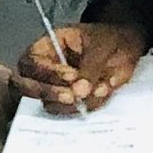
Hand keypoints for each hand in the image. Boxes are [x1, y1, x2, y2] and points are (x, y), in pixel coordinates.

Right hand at [14, 22, 145, 112]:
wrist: (127, 49)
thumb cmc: (109, 39)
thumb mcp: (102, 45)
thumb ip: (91, 66)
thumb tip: (79, 88)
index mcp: (47, 46)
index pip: (31, 62)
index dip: (48, 72)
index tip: (72, 76)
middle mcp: (45, 69)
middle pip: (25, 86)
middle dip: (48, 93)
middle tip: (72, 97)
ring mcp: (55, 88)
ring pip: (47, 104)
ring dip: (69, 105)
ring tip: (96, 92)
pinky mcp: (69, 103)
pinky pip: (67, 113)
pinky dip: (85, 108)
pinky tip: (101, 95)